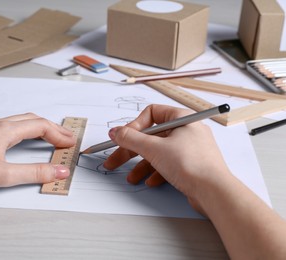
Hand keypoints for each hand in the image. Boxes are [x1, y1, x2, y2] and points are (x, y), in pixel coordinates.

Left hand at [0, 113, 75, 195]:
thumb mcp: (3, 175)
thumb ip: (35, 173)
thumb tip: (59, 171)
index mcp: (5, 130)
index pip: (41, 126)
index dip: (59, 134)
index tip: (70, 144)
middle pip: (32, 120)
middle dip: (52, 128)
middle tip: (66, 138)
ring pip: (19, 121)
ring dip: (37, 127)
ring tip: (49, 137)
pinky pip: (7, 125)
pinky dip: (22, 130)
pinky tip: (19, 139)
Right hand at [103, 104, 229, 208]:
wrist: (214, 192)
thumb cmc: (190, 164)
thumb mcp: (154, 148)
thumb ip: (131, 139)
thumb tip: (115, 132)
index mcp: (181, 118)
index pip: (151, 114)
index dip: (133, 126)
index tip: (121, 139)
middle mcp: (186, 130)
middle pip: (151, 136)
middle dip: (131, 150)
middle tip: (114, 161)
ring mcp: (189, 148)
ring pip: (158, 152)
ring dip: (141, 165)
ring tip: (132, 178)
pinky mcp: (190, 164)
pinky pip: (168, 164)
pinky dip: (156, 171)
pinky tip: (150, 181)